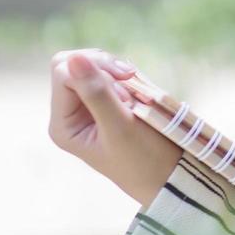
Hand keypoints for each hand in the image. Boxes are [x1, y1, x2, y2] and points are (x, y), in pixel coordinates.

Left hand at [48, 48, 183, 206]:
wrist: (170, 176)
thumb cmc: (145, 159)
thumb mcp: (120, 126)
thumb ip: (96, 92)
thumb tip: (74, 58)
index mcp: (63, 125)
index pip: (63, 74)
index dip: (93, 68)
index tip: (126, 78)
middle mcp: (70, 114)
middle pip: (72, 65)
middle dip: (102, 65)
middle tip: (130, 77)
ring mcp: (87, 107)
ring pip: (92, 65)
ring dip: (116, 71)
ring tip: (137, 93)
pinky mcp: (106, 102)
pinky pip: (108, 73)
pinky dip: (125, 76)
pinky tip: (139, 93)